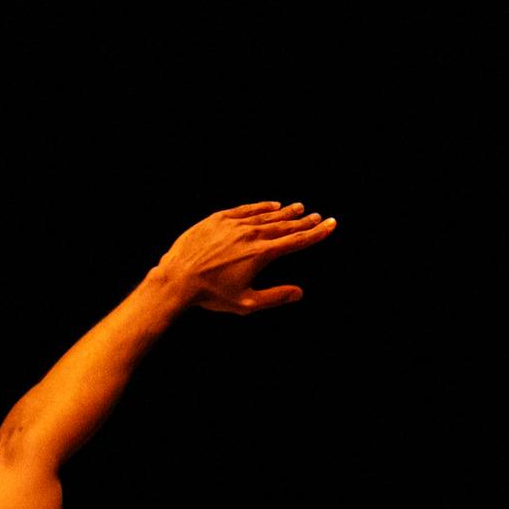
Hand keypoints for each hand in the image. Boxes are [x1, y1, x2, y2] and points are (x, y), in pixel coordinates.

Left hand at [150, 200, 336, 315]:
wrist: (177, 279)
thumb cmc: (210, 295)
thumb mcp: (246, 304)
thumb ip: (275, 297)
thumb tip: (299, 293)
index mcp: (262, 254)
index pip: (297, 241)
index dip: (316, 233)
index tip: (331, 224)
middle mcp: (252, 235)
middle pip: (285, 225)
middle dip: (304, 221)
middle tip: (318, 216)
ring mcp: (234, 224)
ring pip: (266, 215)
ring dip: (285, 212)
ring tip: (299, 208)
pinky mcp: (218, 219)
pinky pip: (245, 209)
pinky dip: (261, 207)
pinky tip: (271, 205)